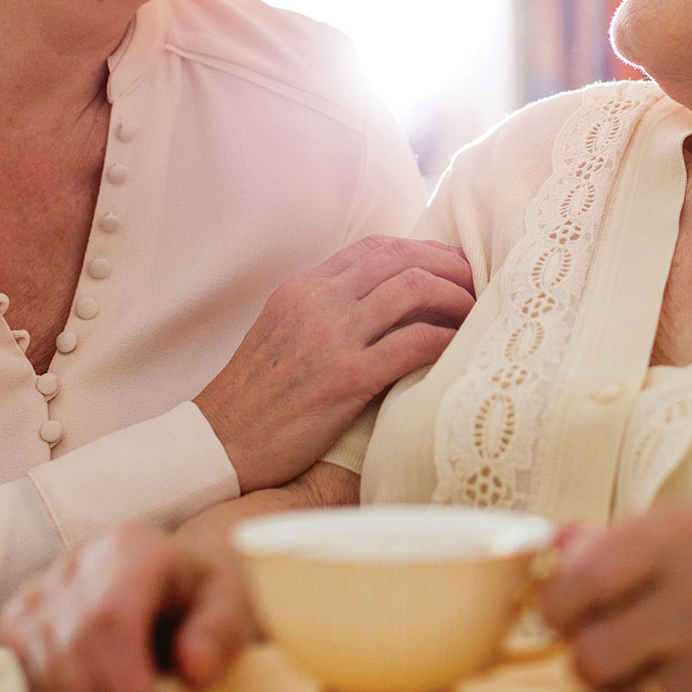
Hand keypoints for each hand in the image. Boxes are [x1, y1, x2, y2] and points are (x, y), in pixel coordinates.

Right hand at [0, 523, 256, 691]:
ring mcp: (39, 589)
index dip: (128, 681)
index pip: (109, 619)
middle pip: (74, 653)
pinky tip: (101, 682)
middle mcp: (76, 561)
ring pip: (48, 675)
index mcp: (130, 548)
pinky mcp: (17, 619)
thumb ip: (221, 633)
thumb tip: (194, 670)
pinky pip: (30, 680)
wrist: (173, 580)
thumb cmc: (200, 595)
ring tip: (134, 686)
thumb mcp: (232, 604)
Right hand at [195, 235, 474, 489]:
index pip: (375, 248)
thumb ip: (324, 309)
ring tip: (472, 314)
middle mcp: (318, 302)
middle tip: (474, 284)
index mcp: (303, 288)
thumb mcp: (282, 332)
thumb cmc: (256, 396)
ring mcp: (332, 338)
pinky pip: (414, 344)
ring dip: (454, 297)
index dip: (422, 249)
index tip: (448, 265)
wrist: (218, 444)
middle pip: (401, 258)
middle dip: (447, 265)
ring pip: (413, 289)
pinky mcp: (347, 379)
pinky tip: (457, 349)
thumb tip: (380, 299)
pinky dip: (445, 339)